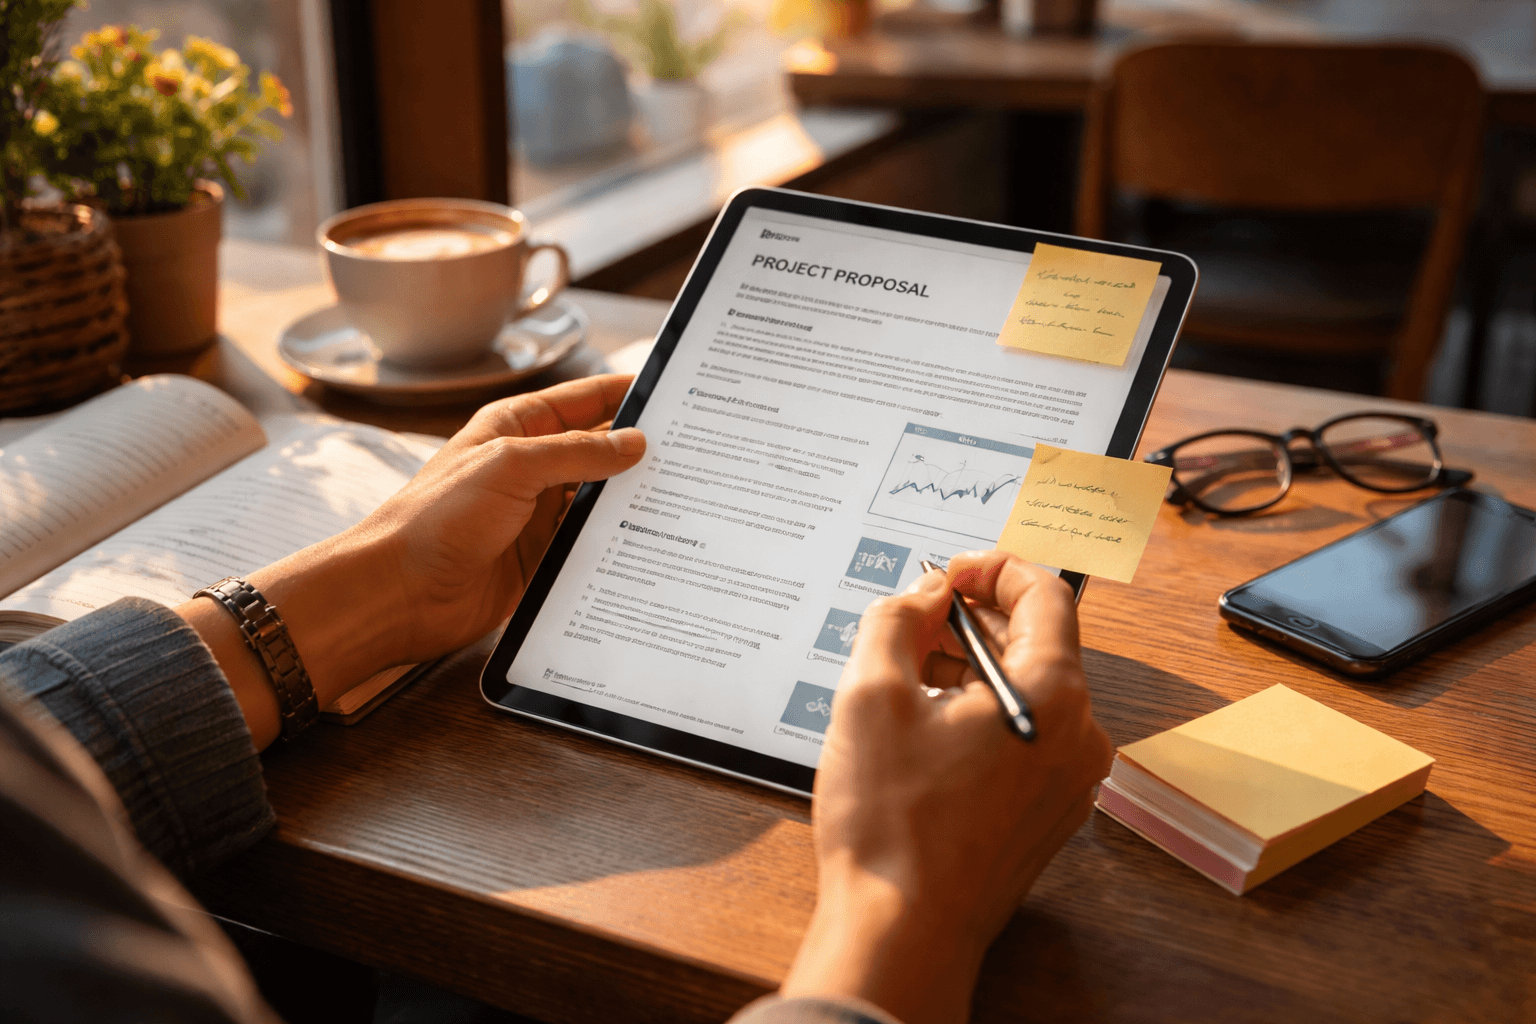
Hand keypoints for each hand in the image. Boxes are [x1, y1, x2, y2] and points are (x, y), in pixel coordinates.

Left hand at [181, 375, 644, 747]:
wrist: (397, 595)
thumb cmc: (434, 520)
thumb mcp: (511, 467)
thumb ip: (576, 452)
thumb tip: (634, 442)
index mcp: (515, 428)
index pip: (585, 400)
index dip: (629, 394)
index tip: (677, 394)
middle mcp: (529, 467)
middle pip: (599, 451)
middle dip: (642, 452)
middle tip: (697, 453)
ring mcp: (537, 514)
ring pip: (600, 499)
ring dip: (633, 501)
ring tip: (688, 498)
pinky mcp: (541, 559)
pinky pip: (590, 544)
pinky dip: (618, 543)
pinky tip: (653, 543)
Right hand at [780, 551, 1111, 1023]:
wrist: (902, 930)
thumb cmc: (892, 826)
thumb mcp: (870, 694)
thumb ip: (897, 619)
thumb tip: (923, 594)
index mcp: (1052, 696)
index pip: (1046, 593)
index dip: (993, 568)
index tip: (949, 573)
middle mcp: (1077, 737)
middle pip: (1038, 643)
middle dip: (974, 620)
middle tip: (914, 619)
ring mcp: (1068, 782)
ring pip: (1029, 693)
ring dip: (974, 669)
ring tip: (907, 676)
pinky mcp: (1047, 814)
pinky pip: (1027, 739)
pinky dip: (984, 715)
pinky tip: (926, 728)